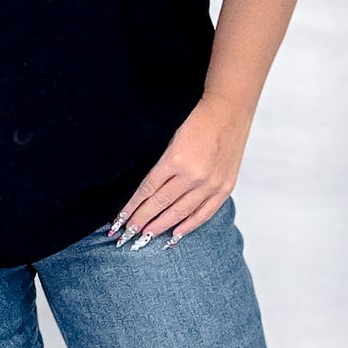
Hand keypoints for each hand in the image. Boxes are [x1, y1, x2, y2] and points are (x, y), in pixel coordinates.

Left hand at [108, 92, 250, 245]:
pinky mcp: (224, 187)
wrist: (228, 110)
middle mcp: (192, 175)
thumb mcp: (170, 137)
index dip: (131, 208)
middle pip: (160, 204)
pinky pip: (203, 213)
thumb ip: (159, 164)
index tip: (118, 222)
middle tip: (126, 236)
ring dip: (160, 226)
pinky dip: (188, 225)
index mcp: (174, 160)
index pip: (146, 191)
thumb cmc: (196, 119)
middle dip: (140, 222)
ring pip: (179, 213)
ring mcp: (210, 184)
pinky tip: (174, 234)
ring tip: (144, 238)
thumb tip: (143, 192)